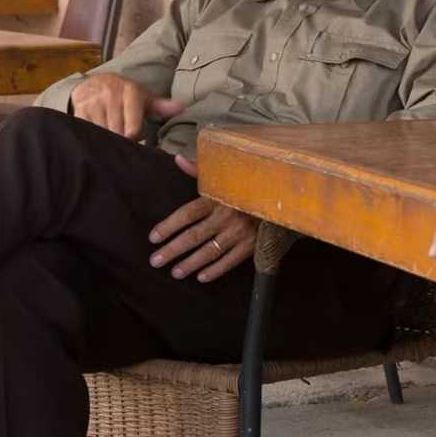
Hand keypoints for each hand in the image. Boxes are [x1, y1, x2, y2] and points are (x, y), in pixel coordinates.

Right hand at [71, 73, 183, 140]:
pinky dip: (93, 139)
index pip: (133, 127)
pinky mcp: (79, 110)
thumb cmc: (126, 95)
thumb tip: (181, 108)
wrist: (95, 82)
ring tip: (113, 140)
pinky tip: (99, 139)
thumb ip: (161, 106)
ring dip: (108, 141)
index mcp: (130, 93)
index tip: (136, 141)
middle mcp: (110, 96)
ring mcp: (93, 103)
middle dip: (122, 141)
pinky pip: (87, 131)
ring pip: (102, 133)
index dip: (135, 139)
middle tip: (125, 144)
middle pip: (118, 133)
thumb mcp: (144, 97)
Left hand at [146, 154, 257, 281]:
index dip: (168, 226)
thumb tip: (178, 159)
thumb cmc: (249, 187)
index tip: (153, 237)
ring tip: (175, 272)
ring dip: (190, 264)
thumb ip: (200, 171)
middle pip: (194, 236)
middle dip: (172, 250)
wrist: (283, 197)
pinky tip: (201, 277)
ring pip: (210, 251)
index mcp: (218, 198)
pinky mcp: (254, 244)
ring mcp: (241, 232)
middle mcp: (227, 215)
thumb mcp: (225, 176)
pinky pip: (231, 261)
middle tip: (155, 261)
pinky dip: (215, 270)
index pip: (187, 214)